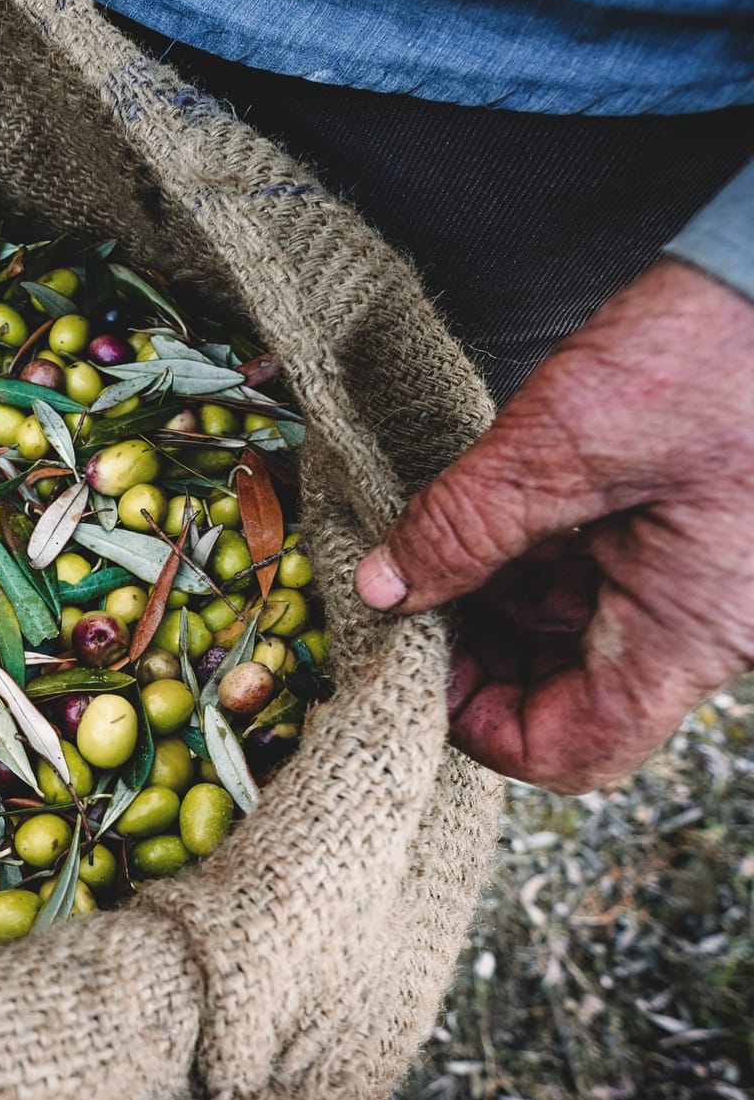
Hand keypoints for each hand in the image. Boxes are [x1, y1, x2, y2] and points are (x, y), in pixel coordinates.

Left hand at [354, 258, 753, 793]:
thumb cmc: (716, 351)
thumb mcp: (563, 443)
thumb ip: (464, 526)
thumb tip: (383, 588)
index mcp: (688, 632)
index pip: (572, 748)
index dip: (480, 730)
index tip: (414, 670)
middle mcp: (699, 621)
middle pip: (564, 689)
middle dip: (476, 651)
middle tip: (401, 593)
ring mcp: (694, 574)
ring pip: (570, 624)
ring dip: (492, 595)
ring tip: (427, 539)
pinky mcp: (685, 527)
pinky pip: (594, 568)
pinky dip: (528, 550)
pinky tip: (477, 507)